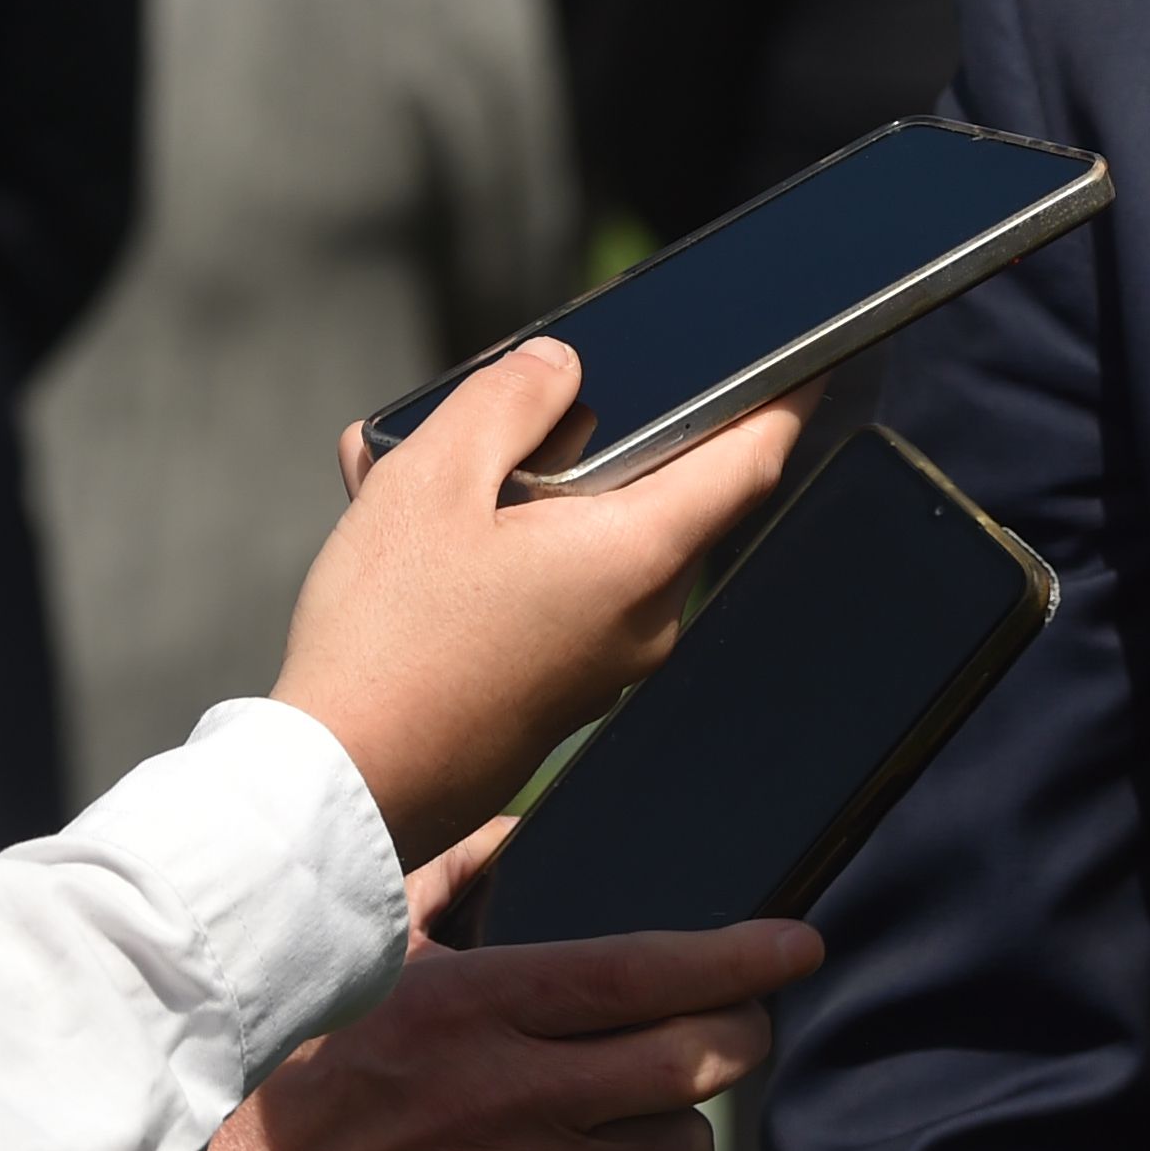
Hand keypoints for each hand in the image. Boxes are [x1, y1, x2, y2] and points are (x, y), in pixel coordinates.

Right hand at [82, 884, 819, 1150]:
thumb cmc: (291, 1083)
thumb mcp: (363, 966)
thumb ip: (447, 882)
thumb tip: (519, 828)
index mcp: (474, 1008)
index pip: (645, 972)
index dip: (740, 955)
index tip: (798, 942)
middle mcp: (512, 1097)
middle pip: (692, 1061)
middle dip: (740, 1031)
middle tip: (744, 1012)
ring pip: (679, 1144)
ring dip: (684, 1110)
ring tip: (656, 1083)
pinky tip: (609, 1146)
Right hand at [275, 342, 799, 867]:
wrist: (336, 793)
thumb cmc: (387, 638)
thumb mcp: (430, 480)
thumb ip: (508, 400)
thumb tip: (560, 370)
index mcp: (639, 556)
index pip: (751, 458)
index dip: (786, 396)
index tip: (813, 357)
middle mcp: (644, 618)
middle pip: (654, 492)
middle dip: (586, 436)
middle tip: (516, 399)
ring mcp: (604, 666)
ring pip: (588, 540)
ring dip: (521, 493)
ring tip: (416, 467)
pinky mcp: (558, 696)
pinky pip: (555, 593)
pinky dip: (504, 551)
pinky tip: (416, 537)